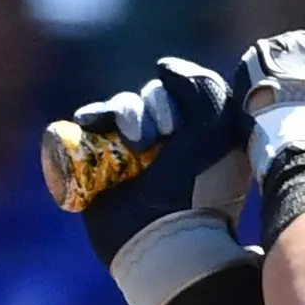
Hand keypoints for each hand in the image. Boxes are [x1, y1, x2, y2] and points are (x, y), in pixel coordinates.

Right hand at [70, 58, 249, 266]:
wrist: (163, 236)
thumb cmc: (197, 185)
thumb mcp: (215, 129)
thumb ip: (202, 87)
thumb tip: (164, 68)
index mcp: (207, 135)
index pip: (186, 90)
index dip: (179, 96)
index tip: (180, 123)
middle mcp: (173, 142)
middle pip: (154, 96)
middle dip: (153, 108)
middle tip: (157, 138)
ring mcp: (137, 154)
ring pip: (125, 107)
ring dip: (126, 114)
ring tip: (133, 144)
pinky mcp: (105, 164)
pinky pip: (94, 124)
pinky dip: (92, 117)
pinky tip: (89, 123)